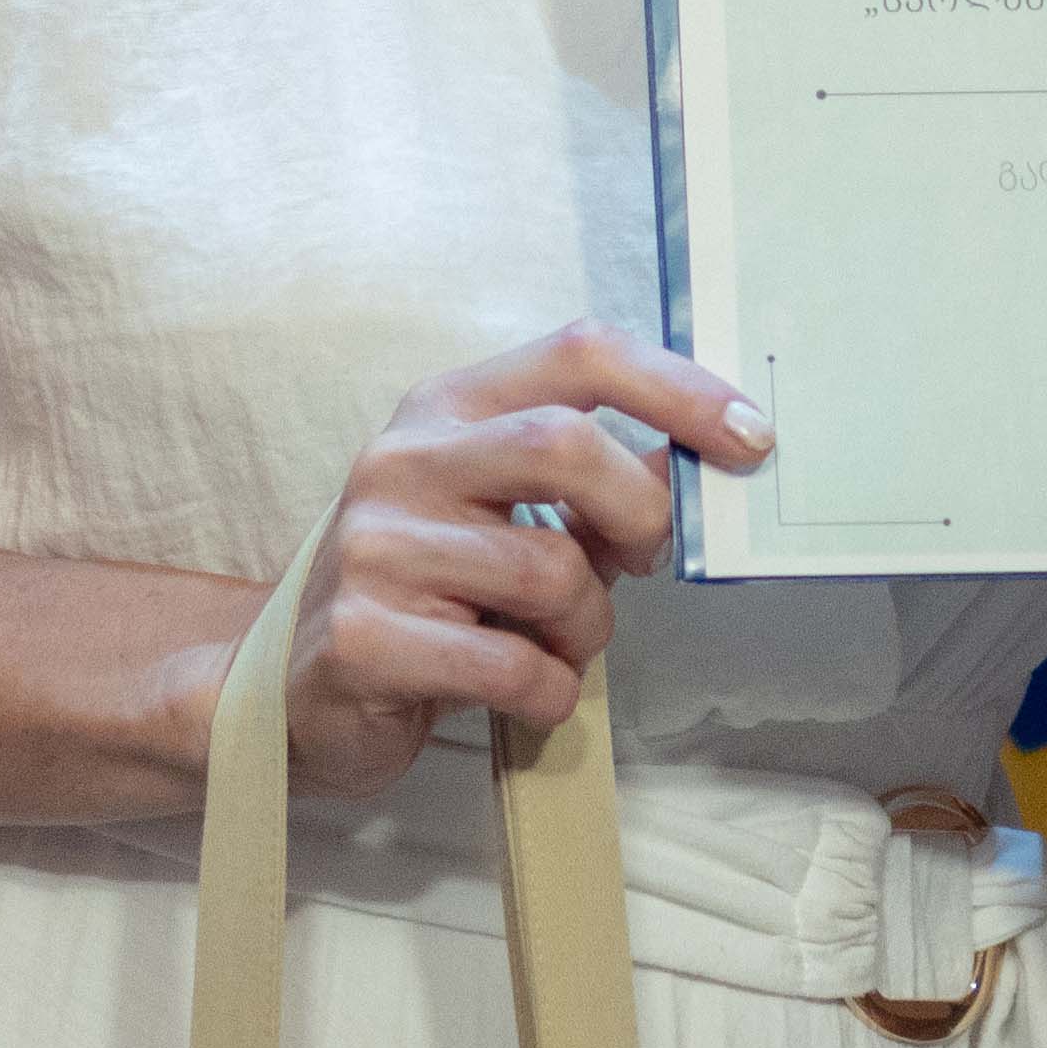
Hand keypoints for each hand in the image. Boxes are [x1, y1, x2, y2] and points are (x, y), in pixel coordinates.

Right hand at [275, 329, 765, 797]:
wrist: (296, 693)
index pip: (577, 353)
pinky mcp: (362, 638)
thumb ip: (590, 487)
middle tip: (646, 562)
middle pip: (564, 444)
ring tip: (555, 647)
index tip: (750, 438)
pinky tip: (525, 693)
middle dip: (639, 514)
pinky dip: (548, 692)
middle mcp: (401, 461)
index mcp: (446, 410)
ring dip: (587, 630)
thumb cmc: (429, 599)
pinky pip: (511, 665)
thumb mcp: (505, 520)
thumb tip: (695, 456)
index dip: (677, 387)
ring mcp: (372, 547)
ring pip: (550, 573)